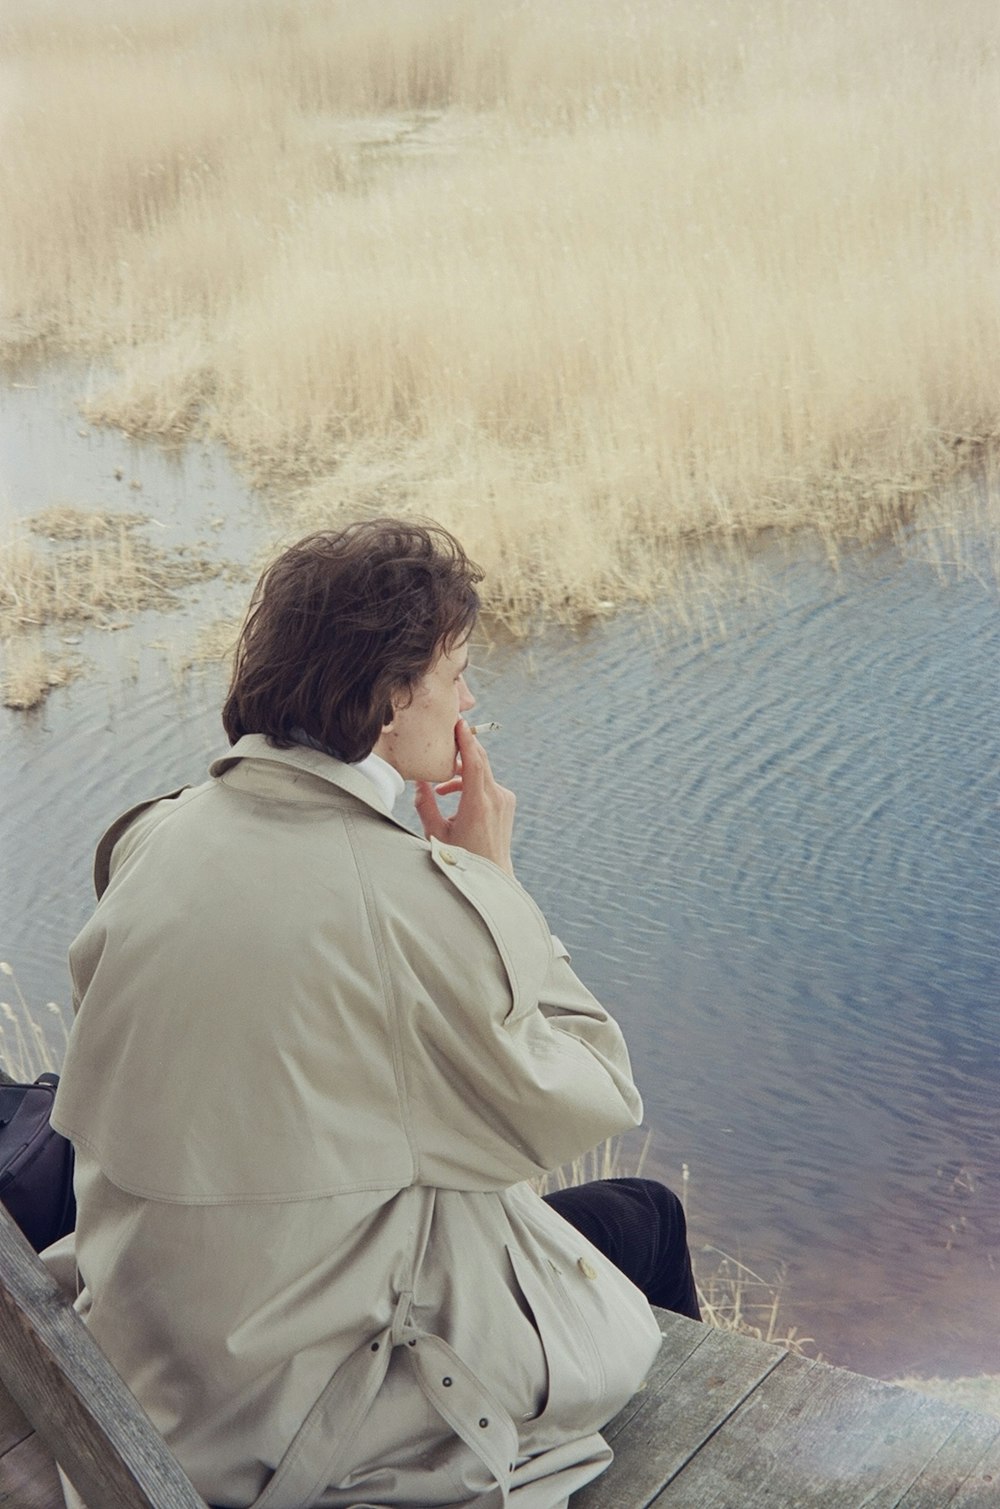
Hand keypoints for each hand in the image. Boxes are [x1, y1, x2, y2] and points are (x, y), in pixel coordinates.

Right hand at [413, 719, 515, 875]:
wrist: (491, 875)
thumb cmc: (460, 856)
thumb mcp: (436, 832)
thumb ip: (425, 805)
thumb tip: (418, 782)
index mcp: (477, 804)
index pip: (474, 763)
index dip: (466, 741)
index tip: (458, 723)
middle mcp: (495, 798)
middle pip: (480, 761)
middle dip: (463, 748)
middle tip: (447, 736)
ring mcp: (504, 799)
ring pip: (482, 772)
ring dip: (462, 771)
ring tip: (441, 786)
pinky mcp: (507, 802)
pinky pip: (488, 783)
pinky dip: (471, 782)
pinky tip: (454, 795)